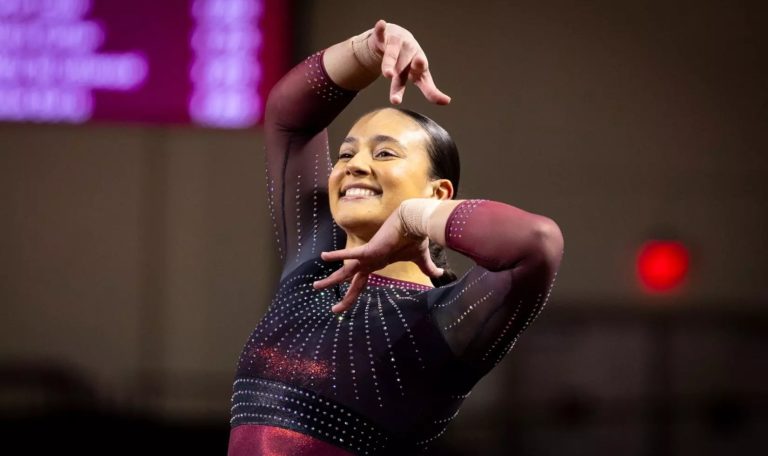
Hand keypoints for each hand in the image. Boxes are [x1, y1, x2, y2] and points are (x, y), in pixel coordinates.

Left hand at [313, 209, 443, 312]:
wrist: (415, 221)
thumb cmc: (416, 237)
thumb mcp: (420, 258)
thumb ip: (427, 268)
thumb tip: (440, 274)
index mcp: (376, 263)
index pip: (360, 283)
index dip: (352, 294)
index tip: (342, 304)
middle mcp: (369, 261)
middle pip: (350, 281)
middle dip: (338, 292)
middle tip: (328, 303)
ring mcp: (367, 256)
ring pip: (345, 272)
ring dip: (331, 280)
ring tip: (315, 287)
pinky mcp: (369, 250)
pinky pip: (351, 254)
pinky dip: (337, 255)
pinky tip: (323, 256)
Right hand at [369, 19, 450, 105]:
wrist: (396, 38)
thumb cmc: (409, 61)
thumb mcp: (418, 76)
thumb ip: (430, 90)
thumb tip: (448, 102)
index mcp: (418, 66)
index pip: (424, 80)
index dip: (431, 90)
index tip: (445, 101)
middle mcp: (410, 55)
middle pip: (404, 69)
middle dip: (403, 76)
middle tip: (403, 85)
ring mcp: (397, 45)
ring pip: (392, 55)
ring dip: (390, 63)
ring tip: (388, 74)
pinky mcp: (384, 38)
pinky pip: (381, 34)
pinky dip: (381, 30)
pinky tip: (381, 25)